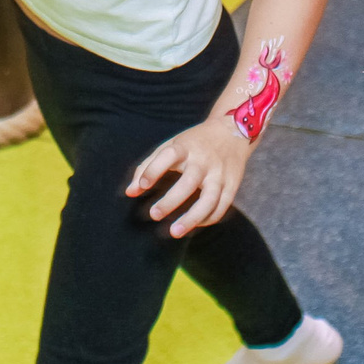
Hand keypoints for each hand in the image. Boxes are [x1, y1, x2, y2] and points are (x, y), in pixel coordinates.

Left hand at [128, 118, 252, 238]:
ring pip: (209, 200)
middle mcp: (203, 160)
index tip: (143, 186)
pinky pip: (221, 206)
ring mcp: (219, 173)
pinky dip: (207, 219)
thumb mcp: (171, 146)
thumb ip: (148, 166)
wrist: (233, 130)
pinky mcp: (232, 184)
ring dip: (192, 218)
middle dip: (171, 201)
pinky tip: (194, 224)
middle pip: (189, 182)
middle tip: (154, 214)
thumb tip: (130, 192)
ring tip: (175, 232)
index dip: (154, 170)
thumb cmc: (194, 142)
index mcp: (186, 147)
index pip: (169, 155)